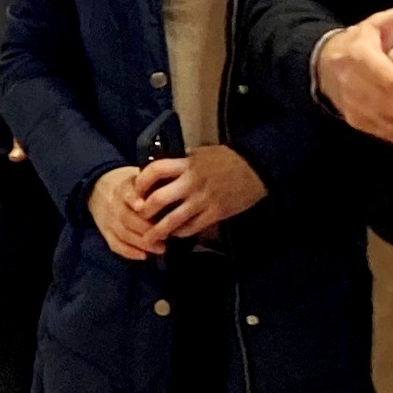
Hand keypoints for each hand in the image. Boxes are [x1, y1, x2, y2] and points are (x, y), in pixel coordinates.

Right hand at [88, 165, 163, 260]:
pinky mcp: (105, 232)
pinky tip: (143, 256)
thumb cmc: (132, 185)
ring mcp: (108, 219)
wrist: (100, 188)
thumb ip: (154, 184)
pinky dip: (128, 252)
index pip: (127, 194)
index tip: (144, 206)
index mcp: (123, 188)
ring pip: (122, 233)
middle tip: (166, 235)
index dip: (134, 199)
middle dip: (145, 228)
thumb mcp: (140, 178)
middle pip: (126, 217)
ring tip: (161, 248)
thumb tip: (174, 192)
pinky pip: (114, 244)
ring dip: (141, 243)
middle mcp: (113, 204)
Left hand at [140, 144, 265, 240]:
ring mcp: (204, 199)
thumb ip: (180, 162)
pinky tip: (175, 234)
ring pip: (173, 220)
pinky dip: (180, 233)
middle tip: (138, 217)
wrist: (256, 166)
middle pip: (158, 199)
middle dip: (144, 211)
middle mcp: (191, 182)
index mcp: (186, 163)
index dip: (140, 182)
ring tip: (149, 238)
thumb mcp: (199, 154)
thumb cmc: (225, 159)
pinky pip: (192, 227)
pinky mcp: (216, 213)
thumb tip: (158, 171)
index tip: (135, 191)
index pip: (155, 170)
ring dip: (158, 231)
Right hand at [314, 0, 392, 149]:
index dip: (387, 79)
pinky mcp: (358, 121)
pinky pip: (380, 132)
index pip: (371, 68)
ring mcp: (353, 105)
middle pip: (376, 100)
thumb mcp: (375, 26)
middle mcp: (352, 83)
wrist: (324, 66)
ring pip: (379, 119)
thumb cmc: (359, 45)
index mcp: (357, 55)